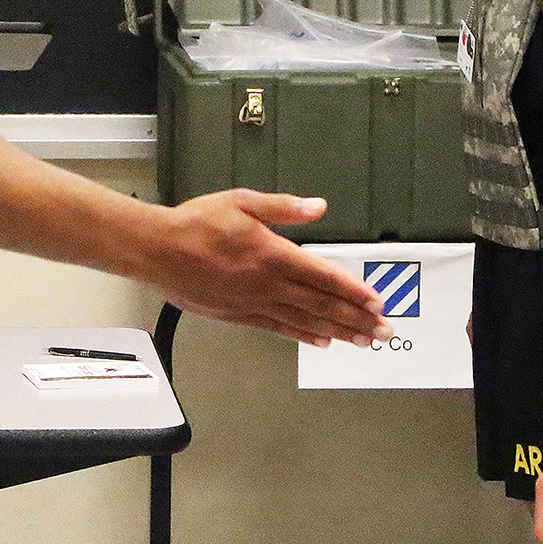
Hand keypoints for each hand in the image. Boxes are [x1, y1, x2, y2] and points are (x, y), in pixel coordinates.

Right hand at [145, 190, 388, 347]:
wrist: (158, 251)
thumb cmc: (198, 222)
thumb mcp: (242, 202)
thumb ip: (283, 207)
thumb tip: (319, 207)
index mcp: (273, 255)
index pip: (324, 276)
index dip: (353, 291)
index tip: (376, 303)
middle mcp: (269, 284)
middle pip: (321, 305)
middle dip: (356, 319)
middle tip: (383, 332)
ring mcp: (255, 304)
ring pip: (305, 321)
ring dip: (338, 332)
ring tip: (363, 342)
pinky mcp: (240, 316)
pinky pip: (279, 329)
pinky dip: (304, 335)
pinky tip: (322, 341)